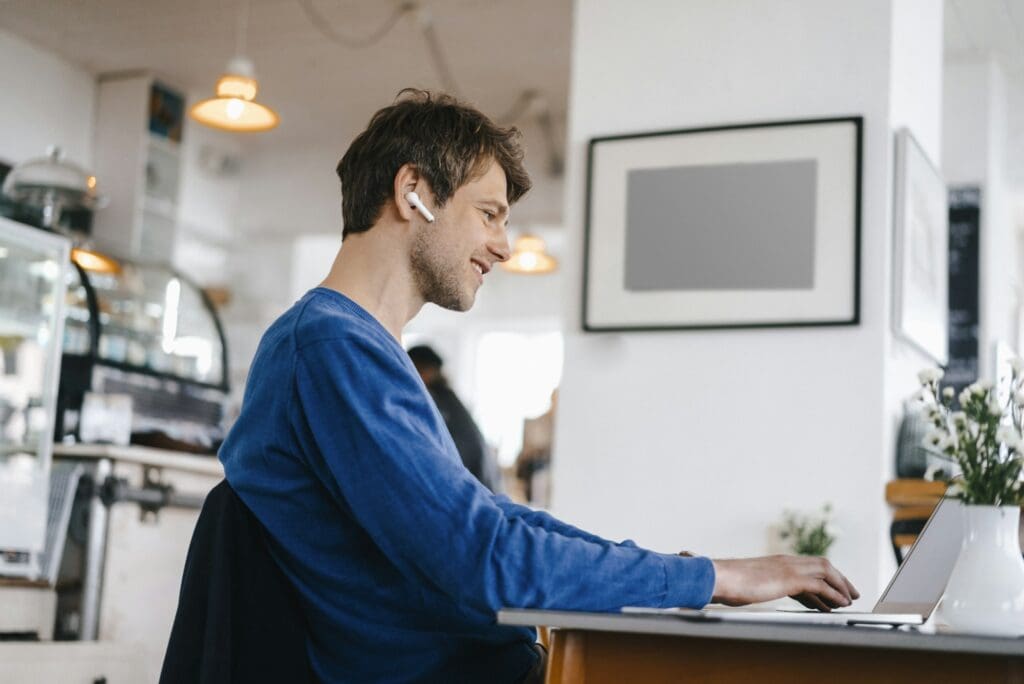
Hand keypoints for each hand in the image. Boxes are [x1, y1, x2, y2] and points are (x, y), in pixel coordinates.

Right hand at [710, 555, 859, 610]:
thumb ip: (757, 585)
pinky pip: (819, 585)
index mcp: (776, 562)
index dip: (825, 577)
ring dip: (841, 585)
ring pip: (825, 571)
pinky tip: (840, 603)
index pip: (808, 567)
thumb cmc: (727, 582)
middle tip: (851, 593)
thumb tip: (752, 591)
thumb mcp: (747, 583)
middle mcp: (786, 561)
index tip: (834, 589)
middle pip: (822, 565)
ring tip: (850, 599)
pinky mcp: (789, 578)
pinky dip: (833, 594)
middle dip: (839, 579)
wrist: (719, 577)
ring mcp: (788, 567)